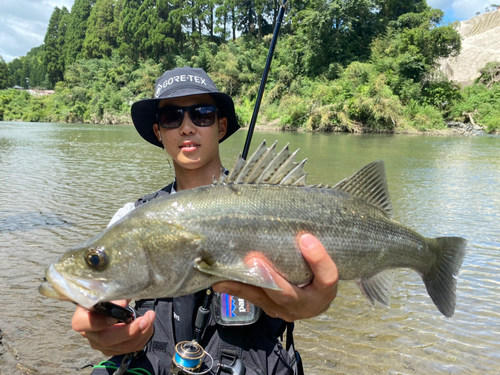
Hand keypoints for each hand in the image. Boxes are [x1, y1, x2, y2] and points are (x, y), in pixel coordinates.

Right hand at [71, 300, 155, 355]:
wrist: (106, 305)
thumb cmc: (103, 297)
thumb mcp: (103, 291)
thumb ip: (111, 295)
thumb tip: (123, 302)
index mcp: (81, 318)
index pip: (84, 324)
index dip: (100, 322)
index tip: (117, 314)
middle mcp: (90, 334)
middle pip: (107, 339)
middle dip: (130, 330)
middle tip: (146, 318)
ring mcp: (101, 345)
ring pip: (122, 346)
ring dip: (142, 333)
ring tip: (150, 317)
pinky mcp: (113, 349)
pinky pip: (131, 348)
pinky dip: (143, 337)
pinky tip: (148, 325)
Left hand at [212, 233, 337, 321]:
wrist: (316, 298)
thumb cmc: (318, 272)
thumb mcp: (323, 261)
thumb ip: (313, 245)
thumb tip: (300, 223)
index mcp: (325, 290)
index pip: (327, 277)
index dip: (318, 259)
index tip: (306, 238)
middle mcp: (306, 306)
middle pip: (288, 295)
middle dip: (269, 278)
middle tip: (253, 260)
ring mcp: (286, 311)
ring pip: (264, 299)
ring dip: (243, 287)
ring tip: (223, 280)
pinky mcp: (271, 309)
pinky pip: (254, 299)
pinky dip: (238, 289)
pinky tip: (220, 282)